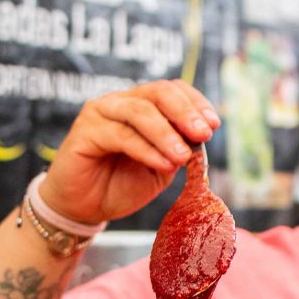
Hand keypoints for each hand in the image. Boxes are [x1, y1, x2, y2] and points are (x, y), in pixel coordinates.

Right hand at [39, 81, 220, 225]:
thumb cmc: (119, 185)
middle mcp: (119, 103)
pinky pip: (121, 135)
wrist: (84, 209)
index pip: (171, 90)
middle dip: (185, 112)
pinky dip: (147, 149)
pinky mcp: (84, 132)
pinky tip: (163, 163)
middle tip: (203, 133)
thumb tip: (201, 137)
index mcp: (140, 105)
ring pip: (139, 111)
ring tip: (182, 156)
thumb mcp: (160, 168)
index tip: (214, 124)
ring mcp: (100, 113)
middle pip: (157, 92)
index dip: (195, 102)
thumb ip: (178, 150)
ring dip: (166, 133)